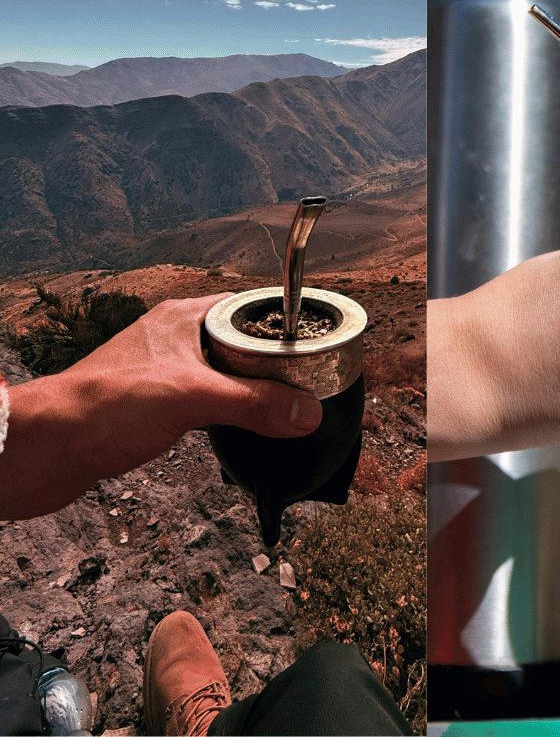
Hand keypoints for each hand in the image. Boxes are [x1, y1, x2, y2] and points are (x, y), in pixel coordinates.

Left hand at [1, 294, 324, 519]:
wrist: (47, 448)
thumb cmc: (103, 407)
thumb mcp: (192, 399)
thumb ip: (254, 403)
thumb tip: (307, 412)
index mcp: (182, 319)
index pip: (247, 306)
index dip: (282, 321)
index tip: (316, 342)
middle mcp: (173, 339)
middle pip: (241, 341)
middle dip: (274, 362)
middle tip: (306, 382)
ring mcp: (162, 372)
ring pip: (224, 373)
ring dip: (250, 390)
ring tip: (279, 408)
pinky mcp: (153, 404)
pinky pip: (206, 400)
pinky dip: (227, 412)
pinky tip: (239, 429)